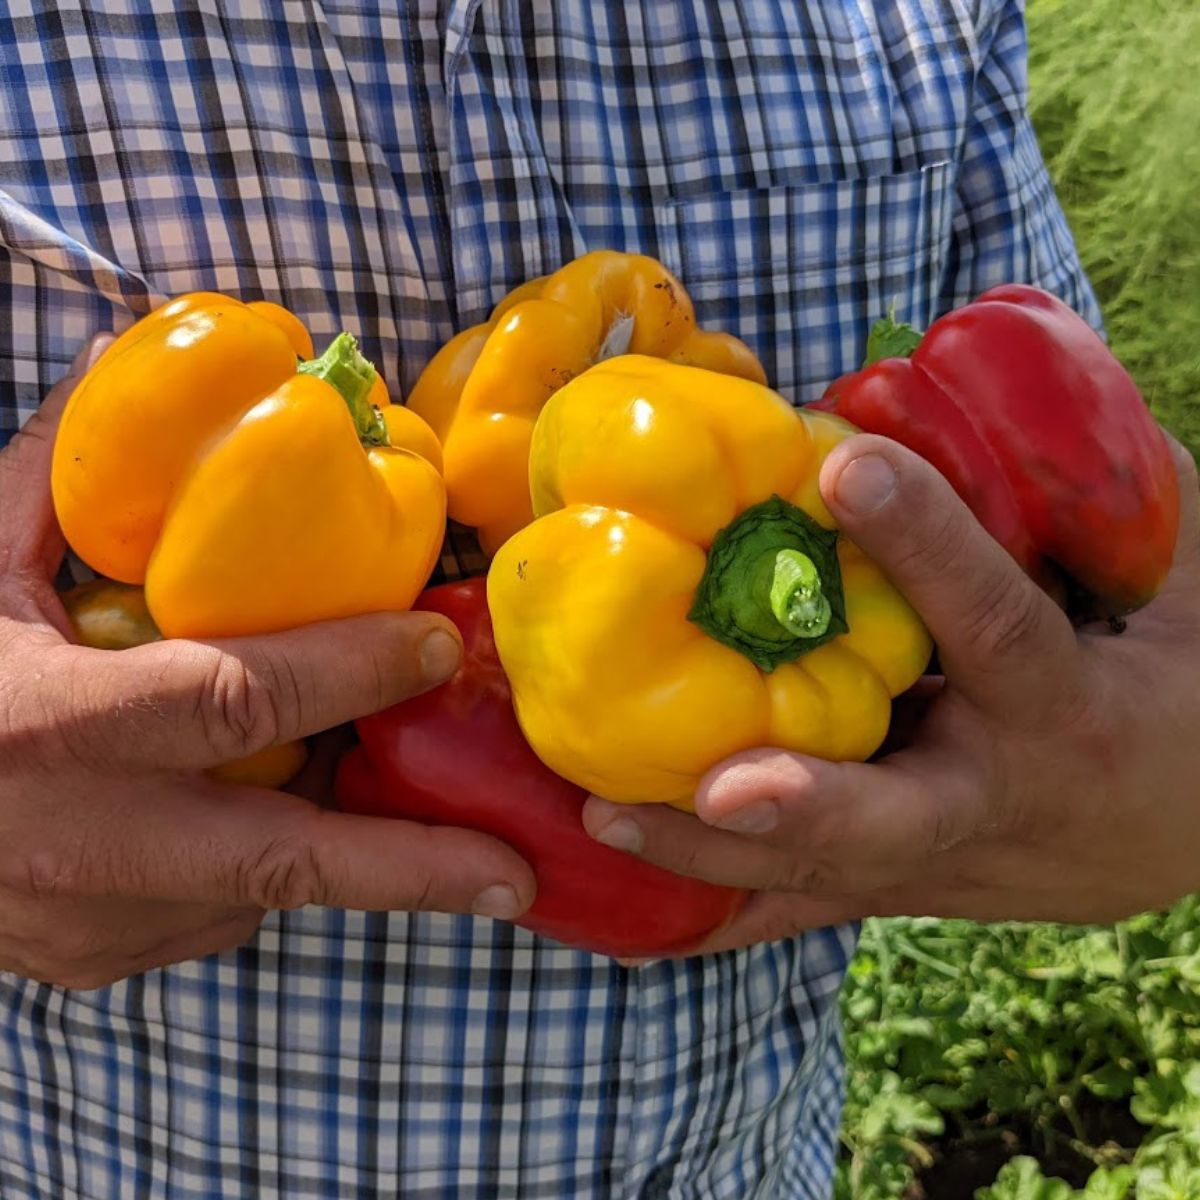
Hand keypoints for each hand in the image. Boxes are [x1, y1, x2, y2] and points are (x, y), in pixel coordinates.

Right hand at [0, 339, 534, 988]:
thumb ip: (47, 488)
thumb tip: (129, 377)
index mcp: (51, 731)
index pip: (237, 699)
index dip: (350, 671)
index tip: (433, 643)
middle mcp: (85, 846)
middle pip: (287, 862)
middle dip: (414, 870)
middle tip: (514, 872)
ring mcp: (91, 925)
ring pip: (263, 892)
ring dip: (343, 849)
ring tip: (409, 806)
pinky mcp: (91, 964)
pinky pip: (214, 914)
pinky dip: (260, 865)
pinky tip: (268, 814)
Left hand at [583, 432, 1199, 952]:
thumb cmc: (1184, 671)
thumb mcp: (1177, 573)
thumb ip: (1095, 488)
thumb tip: (988, 367)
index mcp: (1072, 707)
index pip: (999, 625)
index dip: (929, 546)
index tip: (847, 463)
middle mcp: (1001, 798)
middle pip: (901, 817)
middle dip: (810, 805)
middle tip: (718, 783)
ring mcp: (948, 862)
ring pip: (827, 875)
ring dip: (714, 857)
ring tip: (605, 820)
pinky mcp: (908, 888)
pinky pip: (807, 907)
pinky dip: (725, 911)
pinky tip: (630, 920)